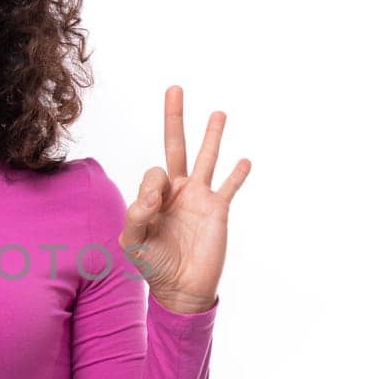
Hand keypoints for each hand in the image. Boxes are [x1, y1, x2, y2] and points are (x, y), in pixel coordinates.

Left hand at [117, 86, 250, 313]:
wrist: (181, 289)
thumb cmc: (154, 266)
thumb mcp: (133, 242)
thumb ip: (135, 217)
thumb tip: (151, 196)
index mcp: (154, 196)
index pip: (153, 173)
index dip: (152, 187)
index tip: (153, 208)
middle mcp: (177, 191)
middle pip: (176, 146)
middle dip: (174, 118)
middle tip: (174, 88)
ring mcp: (199, 198)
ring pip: (206, 158)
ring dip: (212, 135)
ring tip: (218, 112)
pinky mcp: (218, 210)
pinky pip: (229, 187)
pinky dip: (238, 174)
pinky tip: (244, 161)